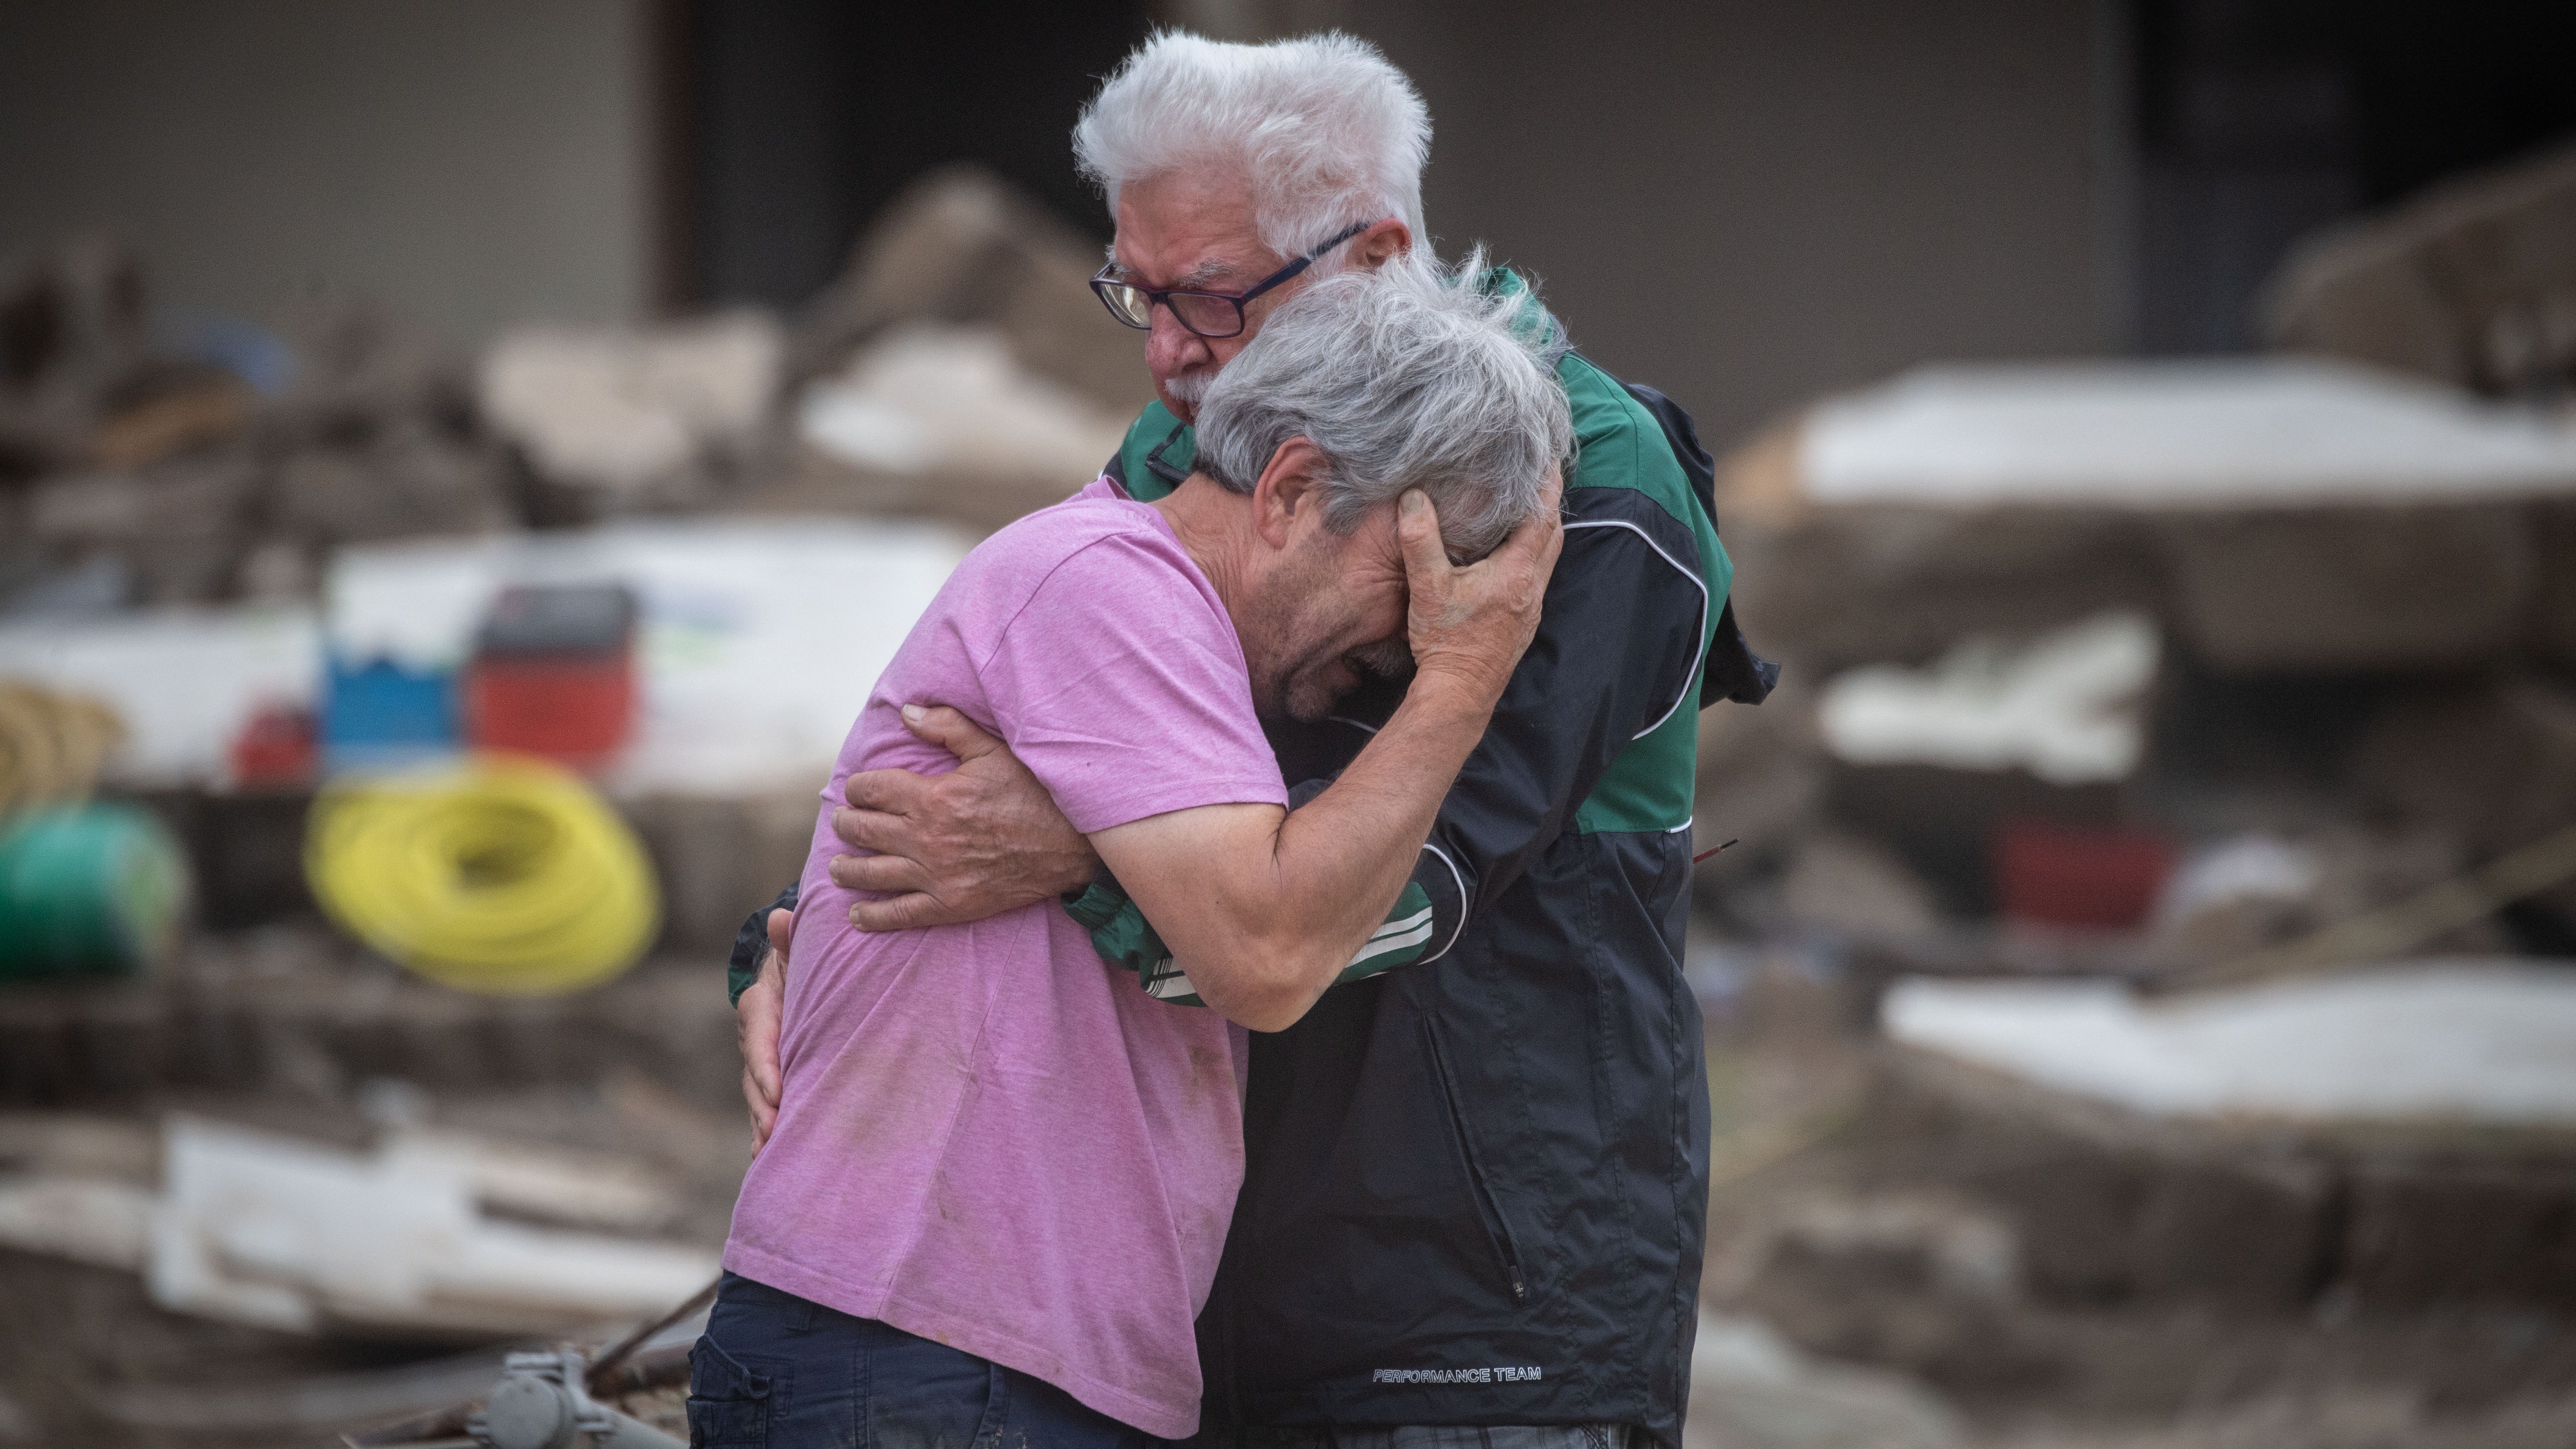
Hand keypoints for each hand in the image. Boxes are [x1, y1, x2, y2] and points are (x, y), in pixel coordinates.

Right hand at [738, 908, 789, 1152]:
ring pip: (756, 1094)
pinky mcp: (770, 1073)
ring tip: (768, 1150)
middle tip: (773, 1130)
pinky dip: (764, 1126)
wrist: (795, 970)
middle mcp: (754, 1036)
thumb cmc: (802, 958)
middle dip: (762, 1105)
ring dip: (761, 1122)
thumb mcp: (798, 947)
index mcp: (760, 1007)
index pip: (761, 1040)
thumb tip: (781, 916)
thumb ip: (790, 938)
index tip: (777, 1092)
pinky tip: (766, 1154)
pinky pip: (764, 1101)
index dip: (767, 1066)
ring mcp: (759, 1058)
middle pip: (755, 1075)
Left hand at [825, 704, 1096, 930]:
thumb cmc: (1033, 793)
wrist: (1071, 846)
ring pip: (872, 873)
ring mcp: (936, 874)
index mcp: (932, 796)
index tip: (858, 790)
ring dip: (847, 869)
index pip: (872, 789)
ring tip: (839, 867)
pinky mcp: (949, 905)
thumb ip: (947, 726)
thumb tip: (906, 711)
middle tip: (843, 823)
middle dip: (846, 824)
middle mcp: (926, 837)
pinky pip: (899, 914)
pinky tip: (856, 915)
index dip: (858, 788)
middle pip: (863, 830)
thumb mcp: (993, 750)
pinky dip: (872, 916)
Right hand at [1399, 468, 1563, 701]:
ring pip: (1548, 555)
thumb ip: (1420, 539)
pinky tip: (1515, 550)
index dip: (1548, 485)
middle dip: (1550, 501)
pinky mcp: (1524, 620)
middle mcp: (1531, 587)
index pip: (1542, 517)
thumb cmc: (1446, 641)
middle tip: (1544, 473)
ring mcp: (1531, 606)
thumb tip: (1412, 497)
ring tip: (1531, 504)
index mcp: (1515, 572)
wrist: (1459, 691)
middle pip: (1553, 533)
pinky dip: (1534, 552)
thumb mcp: (1427, 586)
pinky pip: (1538, 575)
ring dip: (1544, 528)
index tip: (1550, 459)